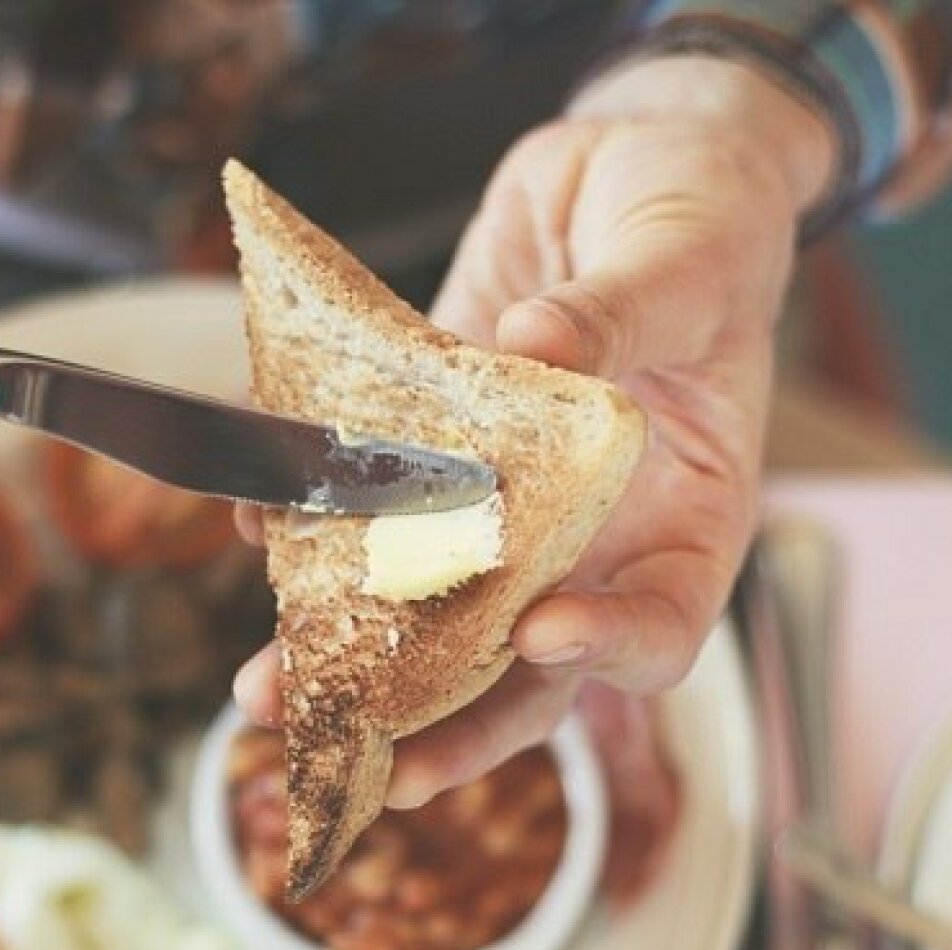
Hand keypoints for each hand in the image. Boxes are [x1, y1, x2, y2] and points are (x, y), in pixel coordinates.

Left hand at [236, 55, 834, 806]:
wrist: (621, 175)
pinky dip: (316, 525)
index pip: (661, 624)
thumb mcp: (686, 257)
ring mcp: (505, 505)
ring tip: (268, 689)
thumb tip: (536, 351)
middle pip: (524, 664)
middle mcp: (589, 536)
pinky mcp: (436, 456)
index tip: (540, 633)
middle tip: (368, 761)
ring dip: (351, 654)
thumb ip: (622, 313)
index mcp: (685, 517)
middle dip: (444, 718)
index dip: (607, 648)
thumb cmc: (700, 216)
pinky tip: (262, 526)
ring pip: (432, 607)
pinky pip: (376, 507)